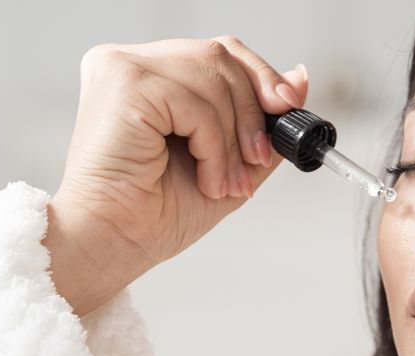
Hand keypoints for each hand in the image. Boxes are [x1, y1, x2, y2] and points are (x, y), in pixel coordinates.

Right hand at [44, 36, 308, 315]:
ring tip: (223, 183)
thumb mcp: (229, 162)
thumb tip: (299, 77)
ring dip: (232, 140)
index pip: (216, 51)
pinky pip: (196, 103)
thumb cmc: (155, 214)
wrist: (116, 244)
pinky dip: (214, 147)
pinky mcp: (123, 84)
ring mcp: (122, 68)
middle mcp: (130, 63)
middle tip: (256, 161)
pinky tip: (205, 178)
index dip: (259, 75)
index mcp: (149, 76)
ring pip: (213, 78)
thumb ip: (261, 122)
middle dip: (252, 113)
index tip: (286, 106)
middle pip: (219, 56)